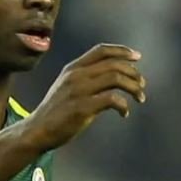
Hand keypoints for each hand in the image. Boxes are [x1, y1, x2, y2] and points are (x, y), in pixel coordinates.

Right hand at [22, 44, 146, 151]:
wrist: (37, 130)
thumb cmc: (56, 111)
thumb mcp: (66, 86)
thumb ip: (84, 77)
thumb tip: (113, 76)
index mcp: (73, 68)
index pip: (101, 50)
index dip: (122, 51)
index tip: (137, 57)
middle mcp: (76, 75)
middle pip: (114, 64)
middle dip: (133, 73)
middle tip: (142, 85)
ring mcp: (79, 91)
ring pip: (116, 78)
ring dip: (133, 87)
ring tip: (140, 98)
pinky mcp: (82, 108)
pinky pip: (112, 99)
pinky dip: (124, 105)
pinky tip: (124, 113)